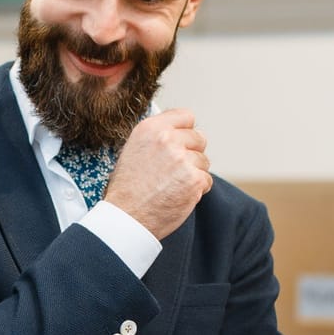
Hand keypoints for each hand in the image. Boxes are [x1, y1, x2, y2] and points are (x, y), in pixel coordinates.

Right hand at [101, 109, 211, 238]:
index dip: (186, 131)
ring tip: (173, 185)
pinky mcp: (194, 180)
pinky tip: (178, 195)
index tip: (182, 143)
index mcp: (151, 128)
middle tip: (175, 170)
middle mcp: (167, 139)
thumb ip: (157, 137)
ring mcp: (182, 159)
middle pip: (199, 138)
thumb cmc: (127, 188)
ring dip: (194, 173)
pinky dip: (197, 190)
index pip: (186, 116)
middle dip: (191, 153)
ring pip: (203, 161)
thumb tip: (179, 132)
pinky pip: (206, 180)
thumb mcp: (133, 150)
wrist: (127, 217)